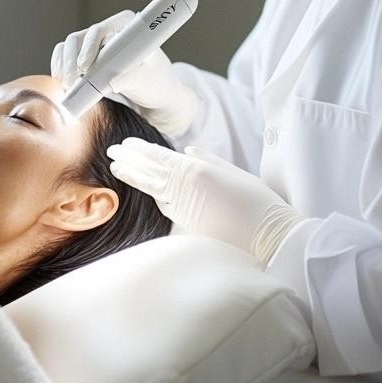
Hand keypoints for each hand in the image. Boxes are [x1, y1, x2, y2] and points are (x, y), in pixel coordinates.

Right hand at [51, 10, 198, 135]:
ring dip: (63, 67)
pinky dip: (60, 70)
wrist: (155, 93)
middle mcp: (107, 30)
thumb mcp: (149, 78)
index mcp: (125, 25)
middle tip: (71, 84)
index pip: (100, 30)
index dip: (90, 46)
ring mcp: (94, 44)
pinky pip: (65, 58)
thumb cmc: (156, 80)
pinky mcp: (85, 58)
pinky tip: (61, 85)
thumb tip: (111, 82)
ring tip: (66, 87)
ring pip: (68, 48)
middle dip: (71, 61)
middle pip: (79, 38)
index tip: (86, 66)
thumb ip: (133, 77)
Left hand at [106, 138, 301, 265]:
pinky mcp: (187, 225)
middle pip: (149, 171)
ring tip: (117, 167)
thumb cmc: (258, 203)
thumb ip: (208, 159)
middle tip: (112, 152)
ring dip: (133, 177)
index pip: (158, 157)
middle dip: (129, 160)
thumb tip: (188, 151)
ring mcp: (184, 208)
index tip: (124, 144)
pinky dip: (153, 194)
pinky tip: (146, 188)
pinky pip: (164, 205)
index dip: (138, 150)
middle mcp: (185, 188)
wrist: (269, 238)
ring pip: (152, 188)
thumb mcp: (234, 173)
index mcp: (196, 171)